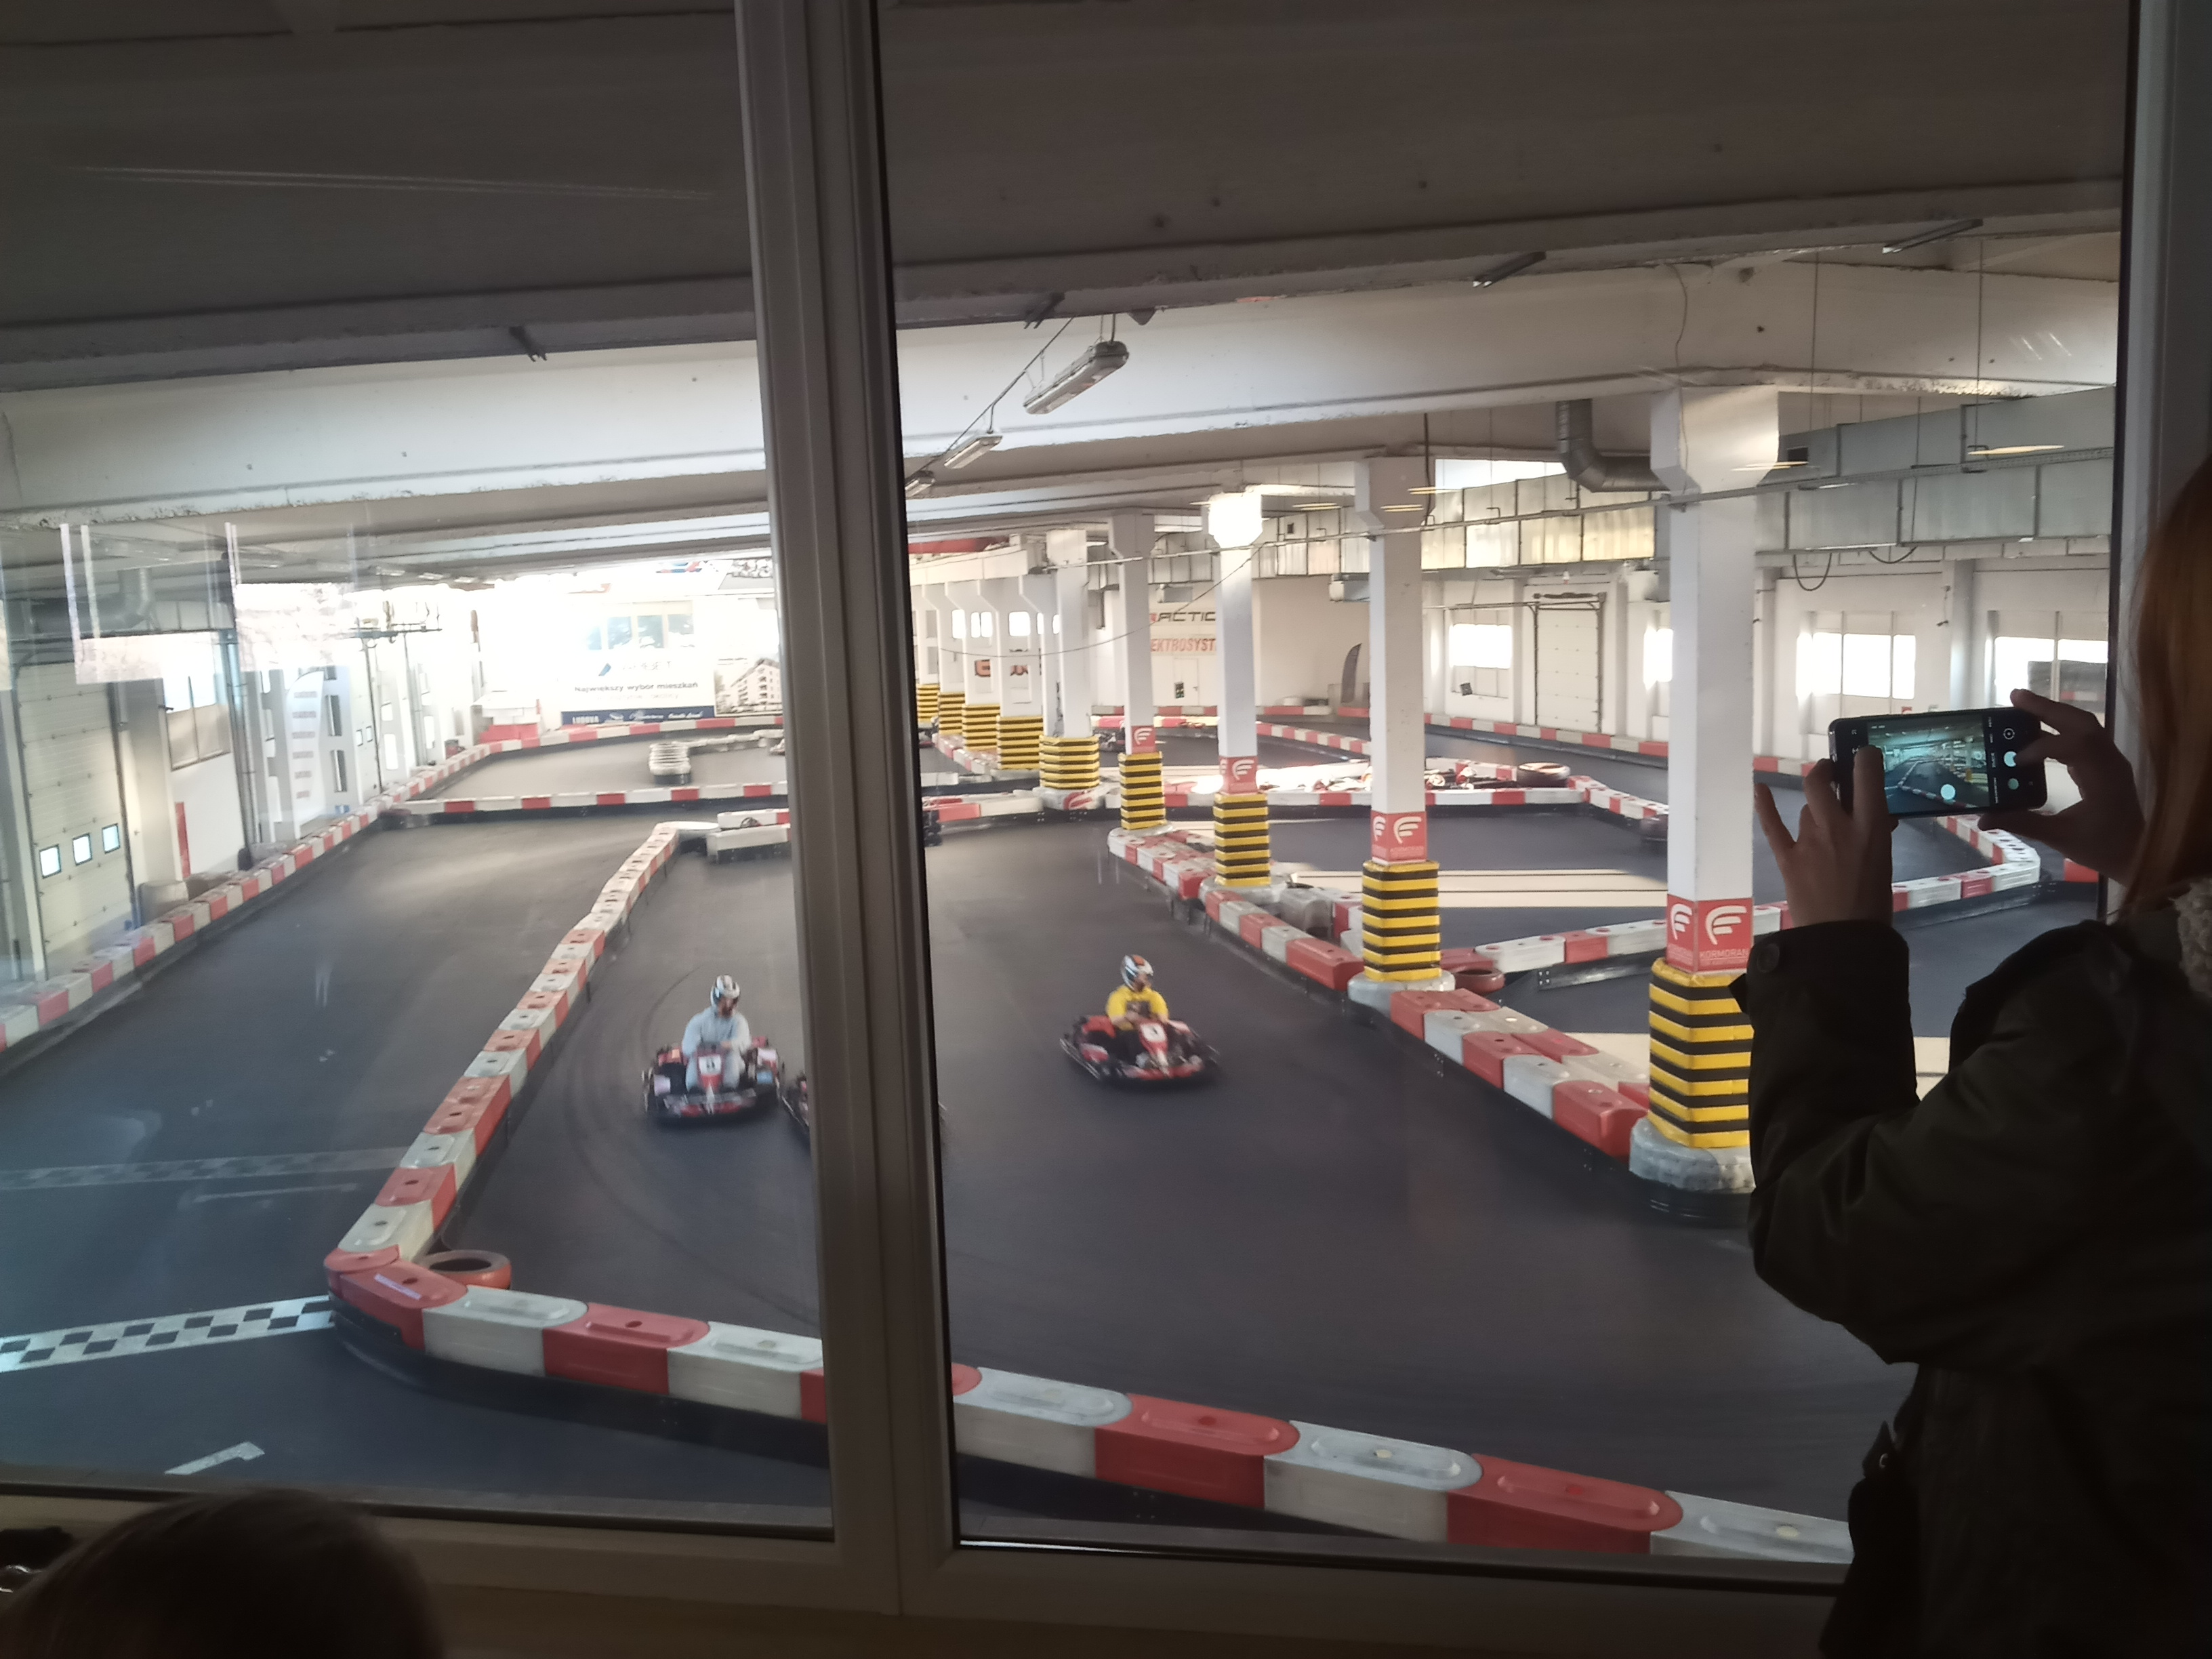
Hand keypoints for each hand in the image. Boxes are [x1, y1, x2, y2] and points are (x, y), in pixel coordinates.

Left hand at [1755, 746, 1896, 926]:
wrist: (1844, 940)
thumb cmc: (1873, 903)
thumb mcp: (1884, 860)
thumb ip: (1873, 833)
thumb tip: (1870, 817)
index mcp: (1872, 828)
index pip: (1866, 775)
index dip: (1862, 759)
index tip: (1861, 758)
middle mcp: (1839, 827)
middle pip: (1821, 782)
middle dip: (1824, 772)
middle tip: (1829, 775)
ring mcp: (1810, 842)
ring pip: (1807, 809)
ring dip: (1815, 810)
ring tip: (1824, 824)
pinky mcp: (1788, 858)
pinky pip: (1773, 826)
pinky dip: (1765, 806)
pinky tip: (1760, 789)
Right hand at [1976, 688, 2140, 878]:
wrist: (2138, 853)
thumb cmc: (2102, 847)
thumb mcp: (2060, 837)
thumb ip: (2022, 824)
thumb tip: (1983, 819)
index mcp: (2103, 777)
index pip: (2072, 746)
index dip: (2041, 747)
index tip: (2015, 760)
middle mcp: (2111, 761)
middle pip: (2080, 722)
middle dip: (2047, 708)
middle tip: (2014, 696)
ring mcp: (2112, 760)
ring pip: (2085, 724)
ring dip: (2055, 712)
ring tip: (2023, 705)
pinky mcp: (2108, 763)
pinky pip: (2086, 735)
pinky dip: (2062, 727)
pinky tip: (2039, 730)